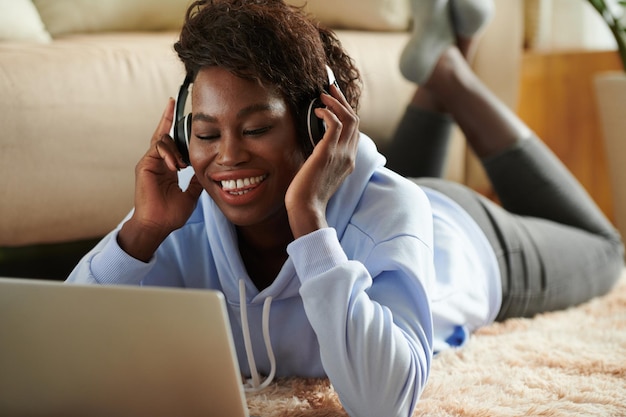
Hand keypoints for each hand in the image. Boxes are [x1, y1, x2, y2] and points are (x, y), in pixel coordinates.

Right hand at [117, 98, 203, 260]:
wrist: (157, 225)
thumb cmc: (171, 214)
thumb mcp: (191, 195)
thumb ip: (197, 182)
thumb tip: (208, 172)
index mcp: (167, 168)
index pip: (172, 143)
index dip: (174, 127)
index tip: (179, 110)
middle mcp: (157, 162)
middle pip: (163, 135)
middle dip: (168, 118)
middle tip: (174, 102)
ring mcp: (149, 163)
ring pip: (162, 140)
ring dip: (175, 149)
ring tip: (182, 166)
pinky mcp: (144, 166)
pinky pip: (157, 149)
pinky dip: (168, 154)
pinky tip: (175, 165)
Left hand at [285, 84, 359, 237]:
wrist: (306, 209)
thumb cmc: (308, 195)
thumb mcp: (320, 174)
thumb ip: (323, 159)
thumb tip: (315, 147)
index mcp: (349, 162)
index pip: (355, 132)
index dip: (347, 114)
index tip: (335, 102)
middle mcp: (349, 156)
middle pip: (355, 121)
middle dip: (343, 101)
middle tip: (331, 89)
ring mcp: (341, 154)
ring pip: (349, 119)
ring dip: (337, 102)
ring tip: (324, 93)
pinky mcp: (328, 153)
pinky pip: (335, 124)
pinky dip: (329, 112)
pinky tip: (318, 109)